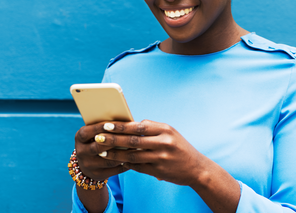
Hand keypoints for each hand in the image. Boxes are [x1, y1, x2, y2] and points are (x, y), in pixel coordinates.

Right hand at [74, 122, 129, 181]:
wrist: (87, 164)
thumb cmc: (95, 141)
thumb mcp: (93, 134)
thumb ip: (103, 128)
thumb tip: (122, 121)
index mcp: (79, 138)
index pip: (88, 132)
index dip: (100, 128)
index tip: (114, 124)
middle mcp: (81, 152)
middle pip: (98, 147)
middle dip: (113, 142)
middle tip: (128, 136)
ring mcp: (88, 165)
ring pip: (108, 160)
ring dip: (123, 154)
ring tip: (134, 148)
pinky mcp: (97, 175)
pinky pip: (114, 170)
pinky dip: (125, 164)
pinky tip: (133, 159)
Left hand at [91, 119, 208, 186]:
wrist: (197, 168)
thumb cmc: (179, 147)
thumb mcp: (170, 133)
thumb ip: (152, 128)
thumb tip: (131, 124)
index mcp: (165, 130)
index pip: (138, 126)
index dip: (121, 126)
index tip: (106, 125)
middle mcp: (164, 143)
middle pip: (133, 141)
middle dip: (113, 139)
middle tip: (98, 138)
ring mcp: (161, 158)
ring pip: (133, 156)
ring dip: (115, 154)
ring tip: (102, 152)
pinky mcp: (159, 171)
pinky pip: (138, 167)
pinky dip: (125, 164)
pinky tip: (115, 161)